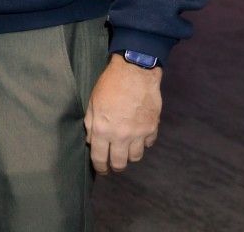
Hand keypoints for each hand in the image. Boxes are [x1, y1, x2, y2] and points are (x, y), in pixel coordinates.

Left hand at [85, 54, 162, 173]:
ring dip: (129, 156)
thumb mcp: (92, 102)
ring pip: (135, 157)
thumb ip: (90, 123)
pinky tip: (138, 137)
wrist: (135, 73)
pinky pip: (148, 144)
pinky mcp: (152, 128)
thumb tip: (91, 141)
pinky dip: (143, 143)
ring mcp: (139, 134)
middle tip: (113, 164)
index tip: (101, 170)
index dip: (100, 167)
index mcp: (103, 130)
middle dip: (115, 166)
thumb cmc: (109, 85)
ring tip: (125, 150)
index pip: (100, 157)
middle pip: (120, 163)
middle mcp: (122, 136)